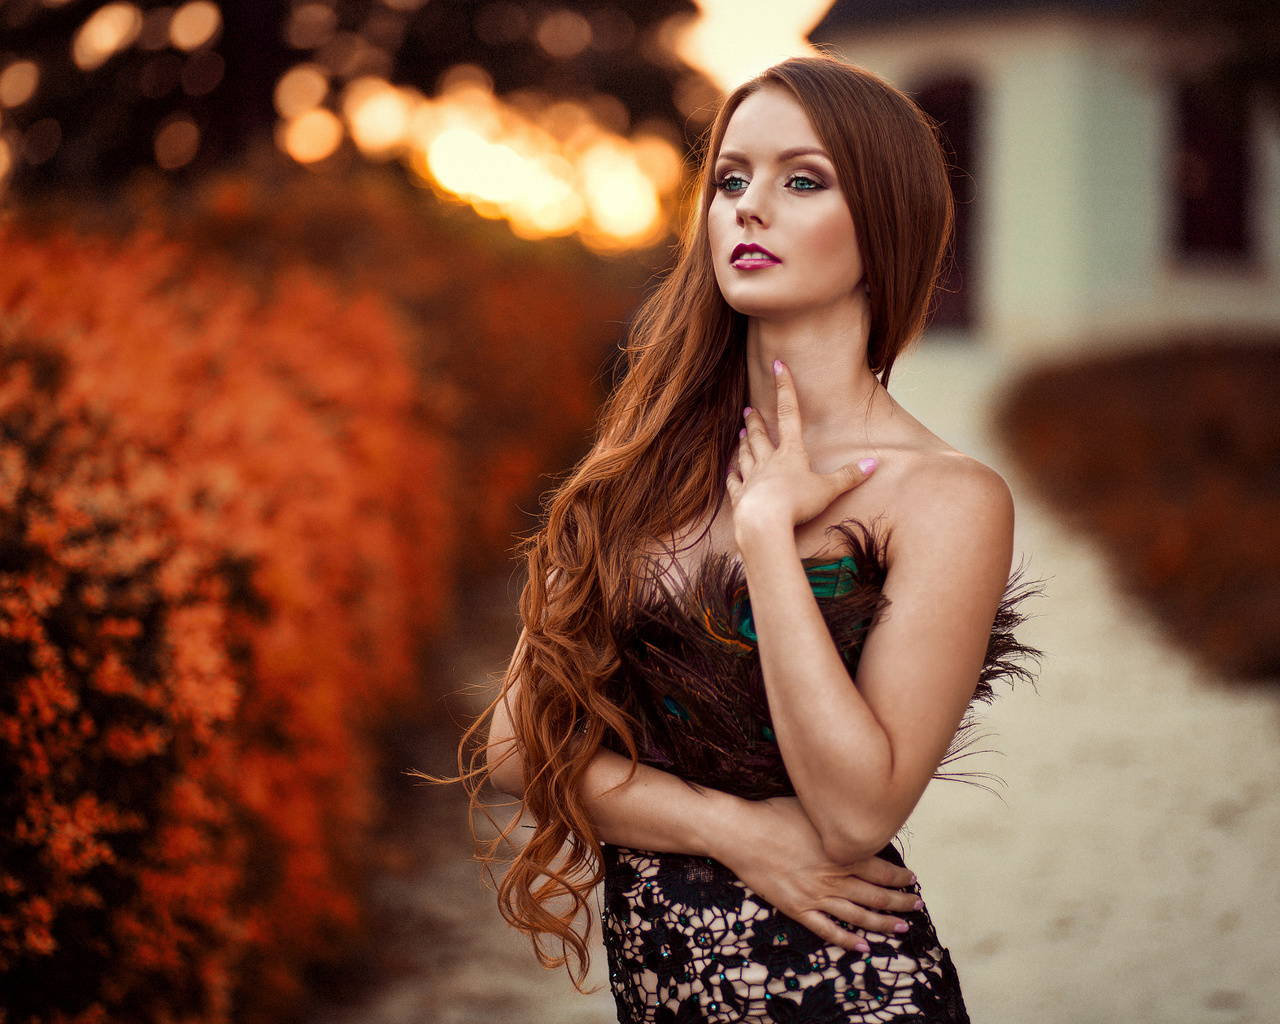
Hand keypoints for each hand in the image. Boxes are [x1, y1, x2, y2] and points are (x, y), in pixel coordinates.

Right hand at [716, 795, 918, 952]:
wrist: (742, 833)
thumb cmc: (775, 814)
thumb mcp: (814, 810)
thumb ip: (839, 822)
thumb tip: (858, 822)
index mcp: (841, 854)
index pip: (882, 871)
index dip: (900, 878)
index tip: (911, 880)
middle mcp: (834, 878)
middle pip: (877, 896)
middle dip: (901, 903)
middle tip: (916, 906)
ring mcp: (816, 896)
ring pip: (859, 916)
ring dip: (883, 924)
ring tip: (901, 928)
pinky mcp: (798, 908)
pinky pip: (827, 930)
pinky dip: (847, 941)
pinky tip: (862, 947)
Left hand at [726, 360, 877, 535]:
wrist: (764, 522)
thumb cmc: (798, 503)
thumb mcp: (828, 489)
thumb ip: (849, 476)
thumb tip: (873, 463)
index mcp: (791, 453)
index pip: (789, 412)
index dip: (785, 387)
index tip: (777, 366)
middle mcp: (768, 461)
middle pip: (760, 435)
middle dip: (755, 420)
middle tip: (747, 410)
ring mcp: (752, 478)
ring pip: (746, 455)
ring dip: (744, 444)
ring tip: (740, 433)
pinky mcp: (741, 497)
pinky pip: (735, 483)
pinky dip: (732, 476)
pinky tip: (729, 471)